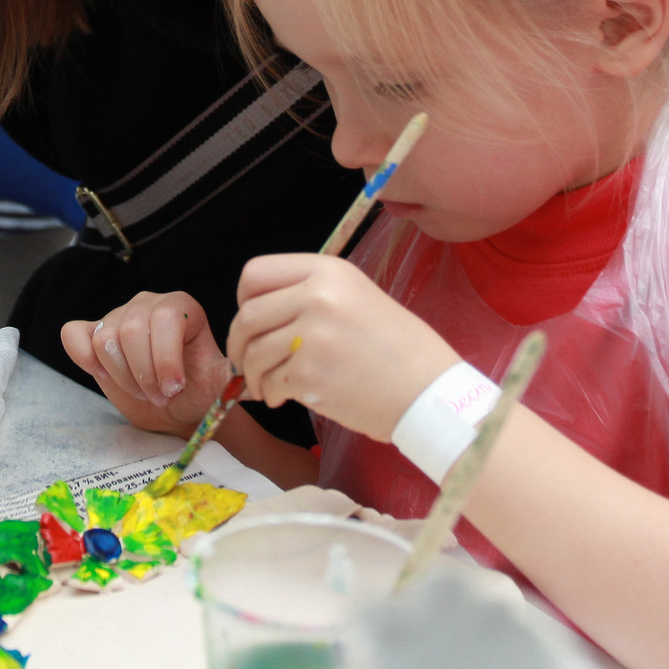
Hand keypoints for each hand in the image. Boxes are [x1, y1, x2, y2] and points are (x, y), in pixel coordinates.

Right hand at [61, 290, 222, 433]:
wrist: (173, 407)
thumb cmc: (196, 392)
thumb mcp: (217, 385)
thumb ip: (230, 379)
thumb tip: (249, 382)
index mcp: (182, 307)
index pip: (163, 319)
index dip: (164, 358)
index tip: (174, 389)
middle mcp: (148, 302)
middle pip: (131, 328)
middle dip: (143, 372)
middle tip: (159, 397)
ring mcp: (117, 315)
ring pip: (105, 336)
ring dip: (122, 374)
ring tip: (141, 391)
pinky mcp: (91, 332)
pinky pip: (75, 335)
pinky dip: (84, 358)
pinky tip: (104, 375)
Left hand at [229, 253, 457, 438]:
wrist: (428, 391)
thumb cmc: (397, 349)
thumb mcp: (357, 297)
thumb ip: (310, 295)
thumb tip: (258, 313)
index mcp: (328, 271)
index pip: (255, 273)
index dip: (244, 300)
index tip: (252, 321)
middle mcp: (317, 296)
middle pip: (247, 315)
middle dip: (240, 344)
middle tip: (246, 361)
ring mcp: (312, 335)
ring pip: (254, 353)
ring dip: (254, 375)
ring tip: (270, 385)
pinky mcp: (310, 374)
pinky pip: (269, 383)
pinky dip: (270, 394)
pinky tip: (286, 397)